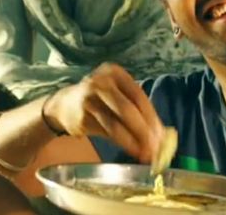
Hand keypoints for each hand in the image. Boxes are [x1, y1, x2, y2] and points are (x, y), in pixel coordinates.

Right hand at [44, 63, 164, 162]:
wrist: (63, 104)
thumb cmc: (98, 99)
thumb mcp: (115, 93)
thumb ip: (136, 108)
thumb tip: (162, 134)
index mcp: (114, 72)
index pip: (138, 95)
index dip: (151, 116)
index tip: (162, 134)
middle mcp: (101, 82)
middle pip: (128, 109)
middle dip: (144, 130)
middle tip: (157, 147)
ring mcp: (89, 99)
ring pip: (116, 124)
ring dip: (134, 141)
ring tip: (146, 153)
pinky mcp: (82, 117)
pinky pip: (107, 133)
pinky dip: (123, 143)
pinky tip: (132, 150)